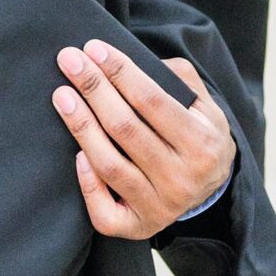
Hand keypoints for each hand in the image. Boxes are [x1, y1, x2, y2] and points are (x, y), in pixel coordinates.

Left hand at [52, 41, 234, 239]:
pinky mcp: (140, 227)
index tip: (93, 48)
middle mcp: (182, 179)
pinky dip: (87, 183)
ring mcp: (160, 207)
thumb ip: (177, 76)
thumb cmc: (198, 134)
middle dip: (94, 89)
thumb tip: (131, 62)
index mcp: (202, 143)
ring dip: (80, 126)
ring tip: (62, 95)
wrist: (214, 187)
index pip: (152, 101)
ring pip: (110, 165)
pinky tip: (75, 154)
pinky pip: (105, 212)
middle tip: (69, 60)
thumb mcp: (204, 104)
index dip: (120, 72)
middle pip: (125, 128)